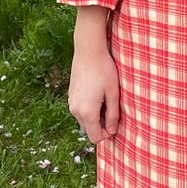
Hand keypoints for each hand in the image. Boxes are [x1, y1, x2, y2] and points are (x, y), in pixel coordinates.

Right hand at [70, 7, 121, 143]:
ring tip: (106, 100)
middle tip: (113, 110)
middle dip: (101, 126)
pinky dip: (89, 109)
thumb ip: (112, 115)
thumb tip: (111, 131)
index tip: (116, 123)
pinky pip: (80, 110)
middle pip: (88, 130)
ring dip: (95, 117)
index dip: (107, 135)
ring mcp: (71, 102)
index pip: (95, 137)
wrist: (88, 50)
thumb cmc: (104, 70)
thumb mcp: (113, 93)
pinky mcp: (70, 95)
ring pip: (84, 120)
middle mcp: (75, 110)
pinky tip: (98, 94)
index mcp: (87, 112)